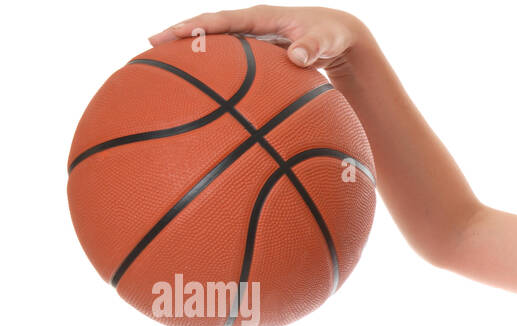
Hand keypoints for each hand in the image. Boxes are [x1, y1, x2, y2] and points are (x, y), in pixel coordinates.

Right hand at [147, 5, 370, 75]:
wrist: (338, 34)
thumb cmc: (330, 34)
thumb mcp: (325, 39)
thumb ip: (311, 48)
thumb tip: (297, 58)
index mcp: (261, 16)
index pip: (222, 19)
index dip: (199, 26)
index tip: (176, 33)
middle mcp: (250, 24)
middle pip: (209, 28)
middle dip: (180, 35)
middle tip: (151, 45)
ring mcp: (250, 38)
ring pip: (215, 44)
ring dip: (191, 52)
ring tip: (160, 66)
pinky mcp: (254, 52)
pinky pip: (228, 59)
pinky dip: (212, 68)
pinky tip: (199, 90)